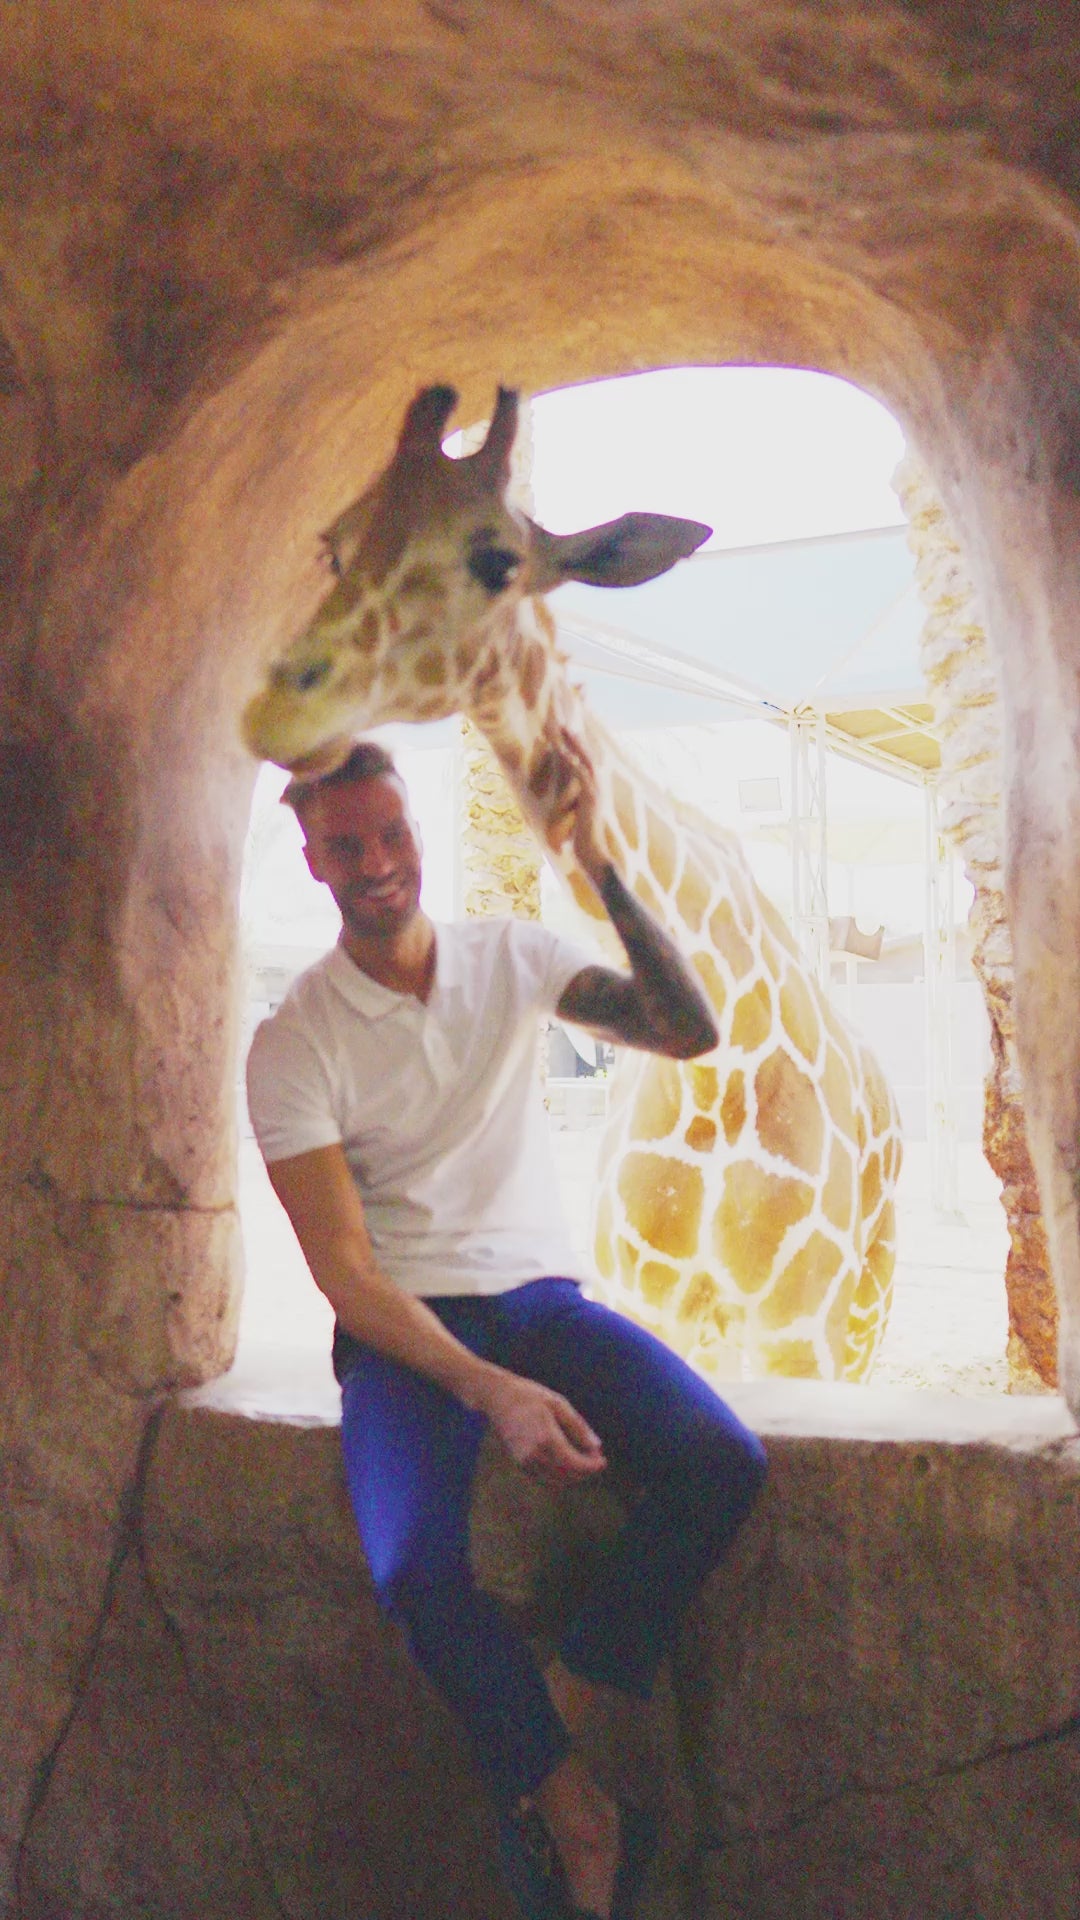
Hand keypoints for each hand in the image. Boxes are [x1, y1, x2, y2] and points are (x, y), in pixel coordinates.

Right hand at [480, 1369, 606, 1489]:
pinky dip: (558, 1476)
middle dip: (585, 1472)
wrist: (497, 1397)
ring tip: (583, 1461)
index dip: (592, 1466)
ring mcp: (525, 1461)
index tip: (603, 1461)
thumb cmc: (530, 1396)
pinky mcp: (519, 1463)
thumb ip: (578, 1427)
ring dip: (572, 1476)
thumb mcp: (558, 1404)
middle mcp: (534, 1454)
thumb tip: (597, 1446)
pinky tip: (566, 1463)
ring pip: (556, 1481)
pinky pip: (544, 1478)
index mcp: (546, 1438)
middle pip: (567, 1475)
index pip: (575, 1464)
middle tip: (596, 1460)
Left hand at [545, 728, 608, 886]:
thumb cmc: (582, 837)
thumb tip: (565, 794)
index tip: (563, 727)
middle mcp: (596, 785)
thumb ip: (573, 800)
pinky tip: (563, 751)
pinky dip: (572, 761)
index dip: (574, 742)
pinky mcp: (590, 798)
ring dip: (572, 743)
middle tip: (561, 719)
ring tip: (561, 728)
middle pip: (585, 753)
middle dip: (574, 736)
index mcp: (592, 786)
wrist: (592, 854)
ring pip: (583, 760)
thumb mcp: (576, 812)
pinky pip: (581, 775)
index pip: (583, 758)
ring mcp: (595, 790)